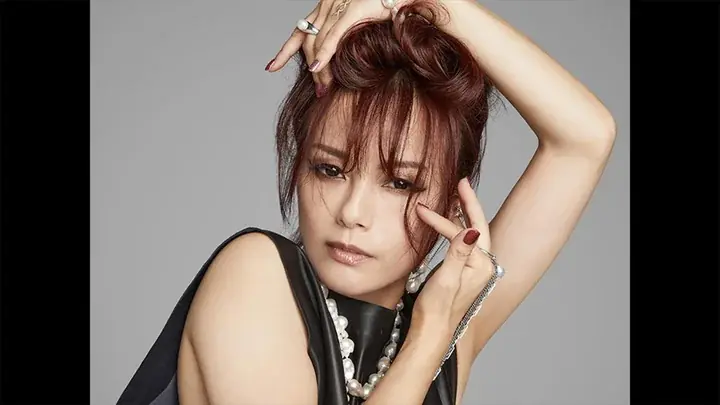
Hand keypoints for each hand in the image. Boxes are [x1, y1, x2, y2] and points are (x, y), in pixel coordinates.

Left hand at [266, 0, 398, 93]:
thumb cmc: (386, 7)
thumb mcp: (360, 25)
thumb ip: (347, 39)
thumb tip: (341, 63)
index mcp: (325, 9)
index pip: (299, 32)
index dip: (284, 51)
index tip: (270, 68)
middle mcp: (327, 5)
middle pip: (307, 42)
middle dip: (310, 69)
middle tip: (319, 92)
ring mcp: (337, 6)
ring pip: (319, 41)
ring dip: (320, 69)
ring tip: (323, 89)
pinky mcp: (353, 9)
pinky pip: (334, 35)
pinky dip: (325, 53)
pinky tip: (319, 69)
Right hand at [412, 177, 493, 334]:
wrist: (431, 332)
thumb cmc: (437, 309)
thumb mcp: (448, 279)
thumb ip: (459, 253)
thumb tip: (471, 229)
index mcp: (483, 265)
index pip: (470, 228)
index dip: (451, 213)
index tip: (434, 201)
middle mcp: (483, 265)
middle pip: (477, 226)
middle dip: (467, 203)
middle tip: (460, 182)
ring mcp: (474, 269)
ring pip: (469, 233)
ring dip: (460, 214)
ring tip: (453, 196)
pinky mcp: (464, 272)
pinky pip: (462, 242)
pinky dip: (454, 228)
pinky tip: (447, 221)